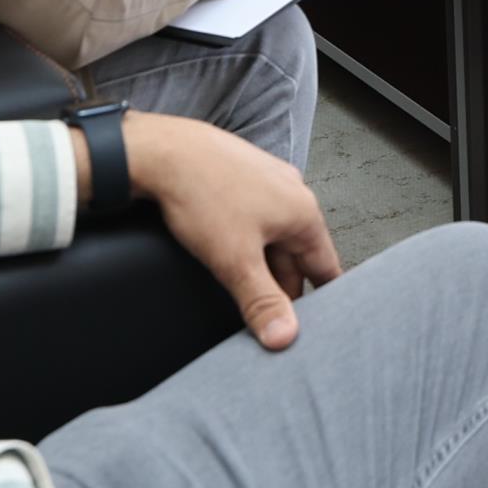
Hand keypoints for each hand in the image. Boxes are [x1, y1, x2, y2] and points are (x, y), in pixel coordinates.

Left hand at [126, 116, 340, 345]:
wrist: (160, 151)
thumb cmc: (202, 193)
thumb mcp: (235, 260)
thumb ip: (263, 302)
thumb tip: (284, 336)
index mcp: (304, 212)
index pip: (326, 268)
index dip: (319, 301)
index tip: (311, 324)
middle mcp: (292, 192)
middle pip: (297, 256)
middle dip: (281, 286)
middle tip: (263, 315)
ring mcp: (267, 180)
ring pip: (272, 237)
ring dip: (260, 264)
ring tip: (238, 283)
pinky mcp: (241, 175)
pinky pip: (253, 218)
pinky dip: (245, 241)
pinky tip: (223, 251)